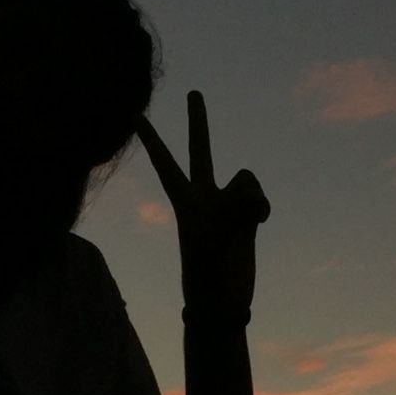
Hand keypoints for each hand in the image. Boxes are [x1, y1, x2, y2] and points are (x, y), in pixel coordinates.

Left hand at [137, 88, 268, 324]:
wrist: (222, 302)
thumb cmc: (208, 274)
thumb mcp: (214, 237)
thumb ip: (233, 206)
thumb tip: (252, 193)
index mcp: (184, 201)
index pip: (163, 161)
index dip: (151, 138)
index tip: (133, 114)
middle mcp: (204, 196)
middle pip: (200, 150)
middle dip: (198, 122)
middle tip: (193, 92)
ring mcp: (227, 204)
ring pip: (246, 178)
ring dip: (252, 196)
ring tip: (248, 221)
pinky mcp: (247, 216)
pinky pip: (260, 196)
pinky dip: (262, 207)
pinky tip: (259, 224)